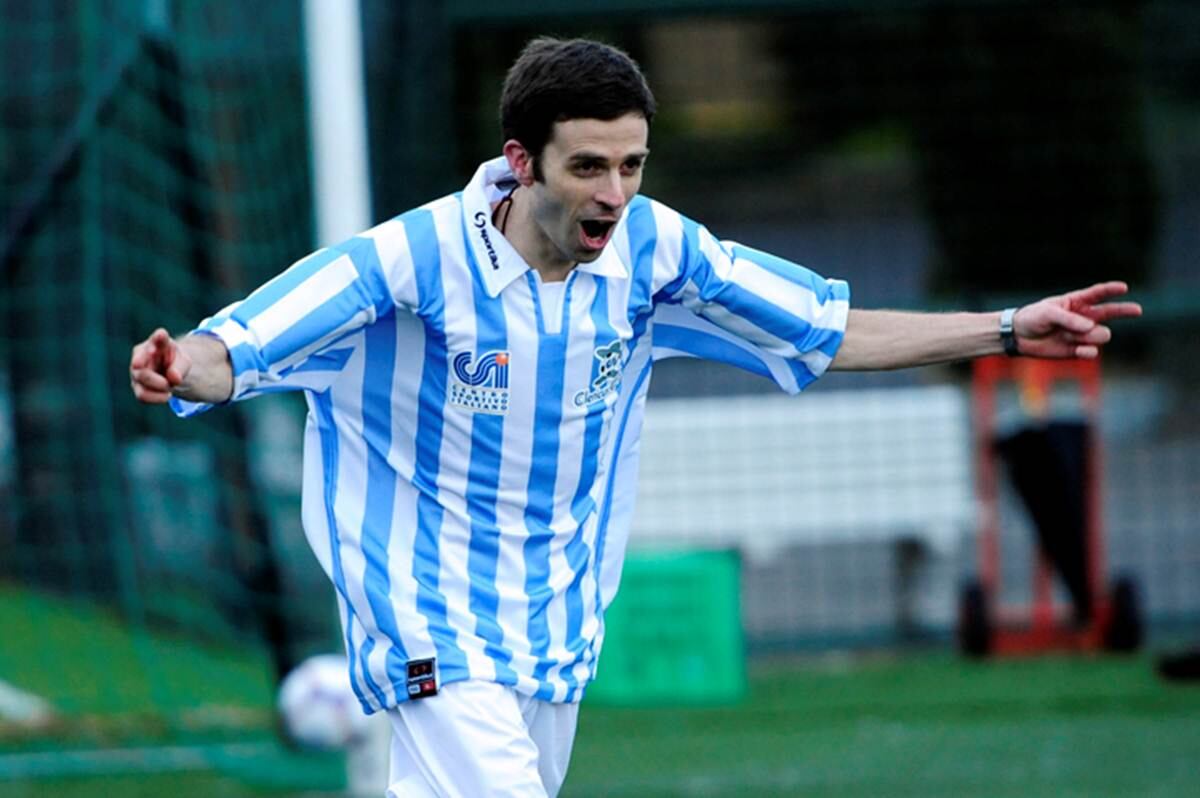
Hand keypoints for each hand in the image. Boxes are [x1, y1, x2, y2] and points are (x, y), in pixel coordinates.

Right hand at [129, 328, 191, 403]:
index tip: (161, 335)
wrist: (169, 373)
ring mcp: (136, 370)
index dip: (159, 337)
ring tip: (169, 389)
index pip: (158, 338)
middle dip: (155, 380)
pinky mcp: (137, 385)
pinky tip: (166, 395)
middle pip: (140, 367)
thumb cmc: (175, 362)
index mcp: (157, 343)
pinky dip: (156, 398)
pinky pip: (142, 396)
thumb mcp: (183, 362)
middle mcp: (141, 354)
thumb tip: (174, 378)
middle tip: (168, 384)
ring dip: (157, 389)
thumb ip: (180, 367)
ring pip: (140, 383)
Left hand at [1013, 281, 1141, 358]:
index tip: (1124, 287)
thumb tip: (1091, 327)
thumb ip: (1069, 318)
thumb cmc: (1032, 319)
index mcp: (1075, 302)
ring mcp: (1082, 334)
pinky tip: (1080, 350)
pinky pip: (1092, 351)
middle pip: (1110, 312)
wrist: (1019, 338)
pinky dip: (1088, 351)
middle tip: (1138, 310)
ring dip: (1089, 336)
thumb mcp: (1047, 313)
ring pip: (1100, 334)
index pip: (1097, 293)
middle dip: (1124, 310)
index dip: (1111, 290)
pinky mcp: (1077, 350)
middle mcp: (1083, 317)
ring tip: (1069, 335)